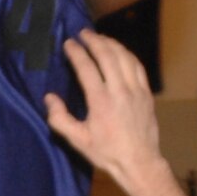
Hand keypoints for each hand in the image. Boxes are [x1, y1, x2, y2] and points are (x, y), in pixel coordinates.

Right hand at [44, 30, 162, 185]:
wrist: (139, 162)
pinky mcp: (147, 93)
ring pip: (124, 57)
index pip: (86, 67)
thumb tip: (49, 98)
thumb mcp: (78, 140)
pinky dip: (127, 54)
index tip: (68, 43)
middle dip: (94, 40)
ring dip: (111, 43)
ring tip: (100, 38)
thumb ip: (60, 118)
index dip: (76, 52)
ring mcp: (136, 90)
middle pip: (107, 55)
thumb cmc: (107, 153)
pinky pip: (137, 66)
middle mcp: (119, 90)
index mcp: (100, 101)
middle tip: (83, 33)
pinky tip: (120, 51)